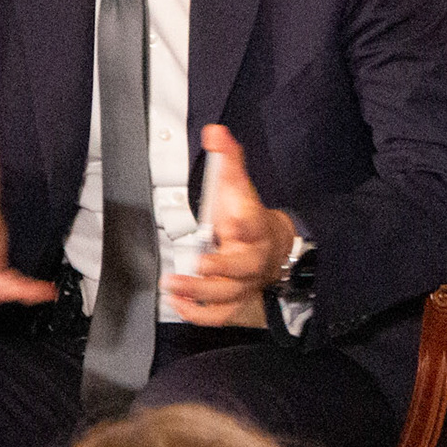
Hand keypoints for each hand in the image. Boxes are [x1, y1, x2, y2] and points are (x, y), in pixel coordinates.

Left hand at [164, 124, 296, 327]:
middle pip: (240, 267)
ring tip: (173, 286)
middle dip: (218, 267)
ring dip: (200, 293)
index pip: (252, 221)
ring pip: (227, 294)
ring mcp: (244, 282)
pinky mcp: (236, 300)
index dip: (243, 220)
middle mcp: (251, 257)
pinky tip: (179, 302)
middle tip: (195, 263)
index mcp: (254, 226)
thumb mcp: (238, 187)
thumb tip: (214, 131)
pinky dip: (200, 313)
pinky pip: (220, 315)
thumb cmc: (248, 219)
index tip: (232, 217)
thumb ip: (228, 159)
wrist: (273, 248)